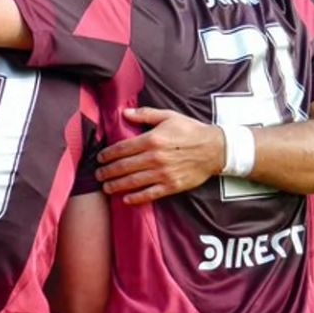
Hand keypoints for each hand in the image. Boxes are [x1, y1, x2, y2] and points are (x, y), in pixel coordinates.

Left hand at [95, 107, 224, 204]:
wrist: (215, 149)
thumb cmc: (190, 130)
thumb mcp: (168, 116)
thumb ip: (145, 115)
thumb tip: (124, 113)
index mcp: (152, 140)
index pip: (123, 149)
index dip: (108, 154)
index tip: (100, 158)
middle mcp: (155, 158)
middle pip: (124, 167)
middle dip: (108, 171)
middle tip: (98, 174)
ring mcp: (163, 174)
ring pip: (134, 182)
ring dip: (117, 185)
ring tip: (106, 187)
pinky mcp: (172, 186)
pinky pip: (150, 194)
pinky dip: (136, 198)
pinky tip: (126, 199)